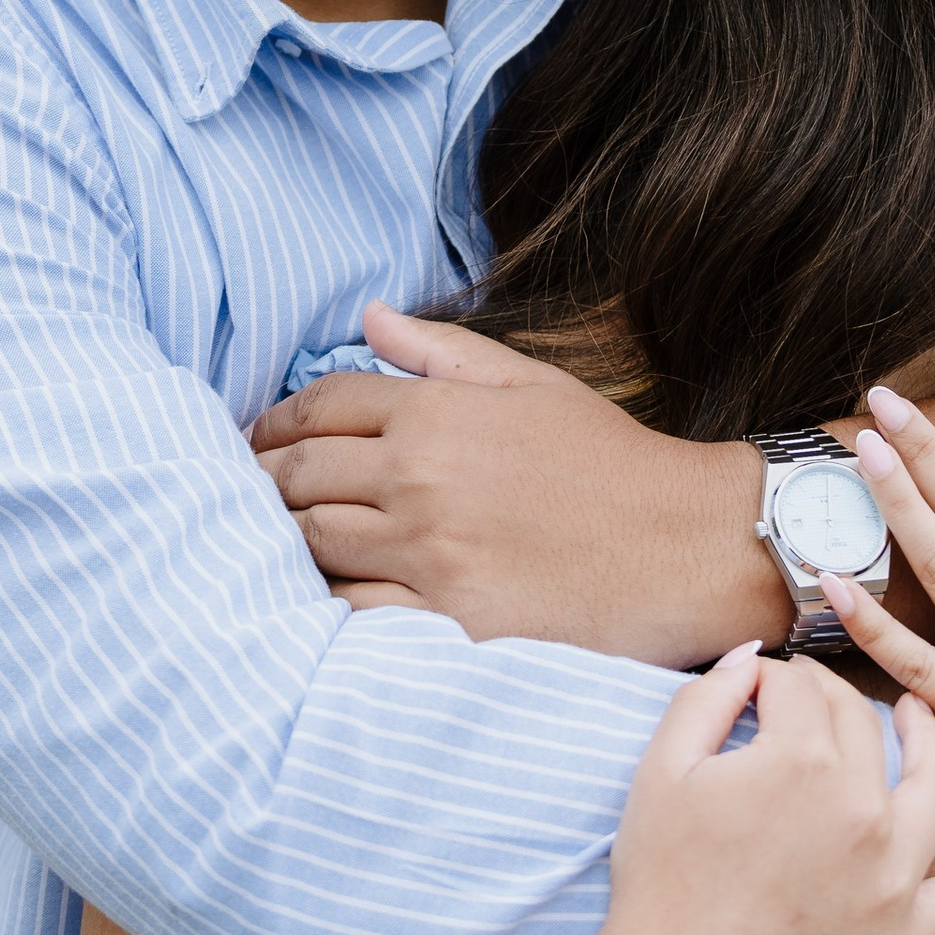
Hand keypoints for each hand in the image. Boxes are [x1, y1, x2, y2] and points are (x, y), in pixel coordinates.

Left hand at [251, 303, 774, 658]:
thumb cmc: (614, 463)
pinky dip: (328, 603)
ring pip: (312, 545)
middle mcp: (422, 476)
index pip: (323, 405)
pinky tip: (320, 603)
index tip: (256, 442)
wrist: (687, 545)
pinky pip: (353, 611)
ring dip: (284, 544)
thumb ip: (443, 351)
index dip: (276, 422)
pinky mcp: (449, 617)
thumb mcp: (532, 385)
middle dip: (263, 484)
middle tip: (246, 498)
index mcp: (438, 411)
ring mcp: (431, 550)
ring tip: (272, 549)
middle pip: (299, 476)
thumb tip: (369, 316)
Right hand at [591, 647, 934, 934]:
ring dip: (931, 740)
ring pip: (933, 785)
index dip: (773, 679)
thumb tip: (750, 658)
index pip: (799, 687)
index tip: (757, 690)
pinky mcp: (909, 932)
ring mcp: (895, 873)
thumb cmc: (661, 884)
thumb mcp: (662, 772)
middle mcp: (862, 808)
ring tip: (921, 717)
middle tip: (807, 704)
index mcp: (800, 760)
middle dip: (831, 700)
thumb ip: (707, 698)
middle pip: (862, 724)